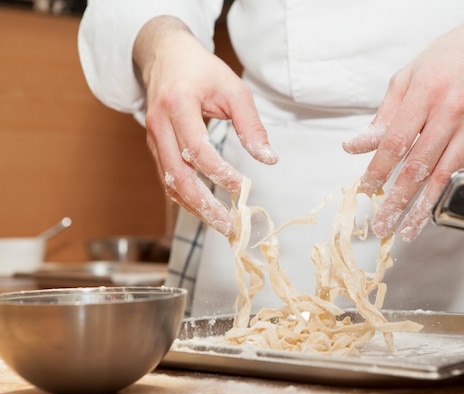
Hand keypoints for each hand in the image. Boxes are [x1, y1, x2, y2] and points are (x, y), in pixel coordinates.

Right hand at [133, 17, 277, 236]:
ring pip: (168, 183)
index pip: (196, 149)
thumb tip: (268, 159)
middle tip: (228, 225)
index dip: (219, 172)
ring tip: (220, 224)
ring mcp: (152, 137)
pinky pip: (166, 178)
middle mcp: (159, 124)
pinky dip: (185, 198)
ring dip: (194, 208)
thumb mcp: (234, 89)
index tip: (242, 187)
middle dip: (203, 205)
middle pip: (177, 175)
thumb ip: (251, 125)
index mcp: (178, 104)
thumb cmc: (202, 71)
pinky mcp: (154, 147)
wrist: (165, 56)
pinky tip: (204, 210)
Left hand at [343, 0, 463, 241]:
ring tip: (408, 229)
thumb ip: (383, 115)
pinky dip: (453, 194)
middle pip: (419, 166)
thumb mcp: (408, 77)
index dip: (378, 170)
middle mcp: (449, 113)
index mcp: (424, 95)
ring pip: (445, 177)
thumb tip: (358, 145)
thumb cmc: (450, 58)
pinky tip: (439, 211)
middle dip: (398, 199)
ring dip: (424, 207)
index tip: (366, 188)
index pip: (394, 142)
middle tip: (383, 223)